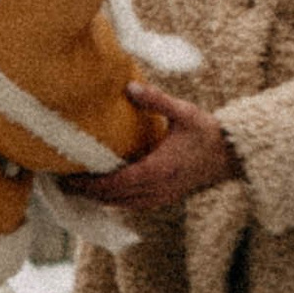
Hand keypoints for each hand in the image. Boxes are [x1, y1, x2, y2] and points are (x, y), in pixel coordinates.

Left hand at [68, 86, 234, 219]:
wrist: (231, 155)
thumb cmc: (206, 132)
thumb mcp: (183, 112)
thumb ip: (156, 100)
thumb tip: (129, 86)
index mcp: (158, 170)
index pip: (116, 184)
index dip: (90, 185)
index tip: (68, 178)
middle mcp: (157, 189)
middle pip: (113, 199)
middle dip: (87, 193)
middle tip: (62, 182)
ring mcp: (162, 197)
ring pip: (122, 205)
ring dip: (100, 199)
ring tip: (77, 187)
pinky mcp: (165, 198)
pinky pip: (133, 205)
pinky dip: (115, 201)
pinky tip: (104, 191)